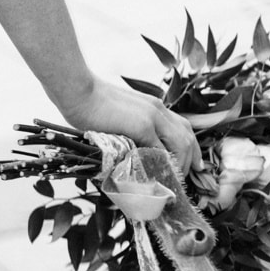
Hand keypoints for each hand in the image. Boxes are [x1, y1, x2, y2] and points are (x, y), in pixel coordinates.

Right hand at [56, 75, 203, 175]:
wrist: (77, 90)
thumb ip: (128, 128)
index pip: (182, 126)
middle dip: (192, 158)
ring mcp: (152, 117)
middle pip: (187, 135)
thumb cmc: (87, 102)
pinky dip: (163, 164)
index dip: (190, 145)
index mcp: (152, 105)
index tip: (191, 161)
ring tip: (175, 180)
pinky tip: (161, 176)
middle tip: (191, 174)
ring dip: (180, 163)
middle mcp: (157, 109)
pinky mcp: (142, 126)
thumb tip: (128, 148)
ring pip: (180, 143)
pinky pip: (160, 149)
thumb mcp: (116, 114)